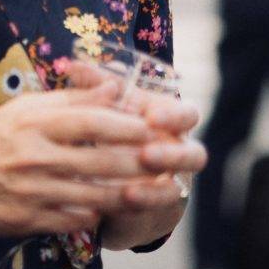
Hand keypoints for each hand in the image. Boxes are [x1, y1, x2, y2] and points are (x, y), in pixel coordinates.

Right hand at [0, 88, 152, 238]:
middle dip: (139, 163)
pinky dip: (96, 214)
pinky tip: (109, 208)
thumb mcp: (23, 109)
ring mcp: (32, 192)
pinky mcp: (29, 221)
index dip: (126, 125)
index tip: (153, 127)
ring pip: (93, 194)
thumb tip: (114, 86)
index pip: (90, 121)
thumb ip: (70, 99)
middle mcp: (34, 156)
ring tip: (153, 189)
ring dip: (128, 193)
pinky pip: (74, 220)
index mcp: (33, 122)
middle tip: (167, 162)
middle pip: (99, 160)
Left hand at [63, 61, 206, 248]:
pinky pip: (163, 204)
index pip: (187, 115)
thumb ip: (93, 89)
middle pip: (195, 152)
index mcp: (169, 122)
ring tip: (135, 176)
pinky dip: (145, 199)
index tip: (152, 117)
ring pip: (181, 183)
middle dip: (173, 154)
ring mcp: (173, 179)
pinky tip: (125, 196)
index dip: (174, 116)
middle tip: (147, 152)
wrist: (106, 176)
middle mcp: (177, 149)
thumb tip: (74, 64)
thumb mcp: (103, 109)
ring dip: (162, 176)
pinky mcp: (161, 204)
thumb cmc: (108, 132)